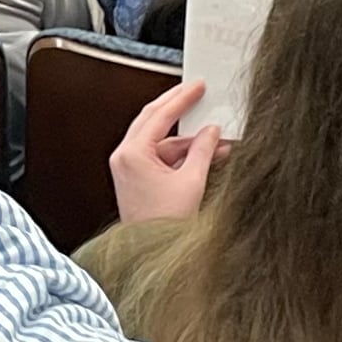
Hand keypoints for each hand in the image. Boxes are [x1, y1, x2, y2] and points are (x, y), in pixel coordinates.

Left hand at [109, 79, 228, 223]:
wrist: (152, 254)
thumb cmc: (165, 224)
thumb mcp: (191, 182)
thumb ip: (203, 150)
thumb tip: (212, 132)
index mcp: (132, 154)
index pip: (159, 115)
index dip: (182, 98)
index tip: (197, 87)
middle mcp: (125, 157)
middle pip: (153, 121)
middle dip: (178, 108)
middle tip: (197, 93)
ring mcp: (128, 168)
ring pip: (160, 141)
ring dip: (187, 139)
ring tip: (216, 139)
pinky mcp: (136, 179)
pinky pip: (160, 157)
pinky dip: (181, 155)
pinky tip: (206, 154)